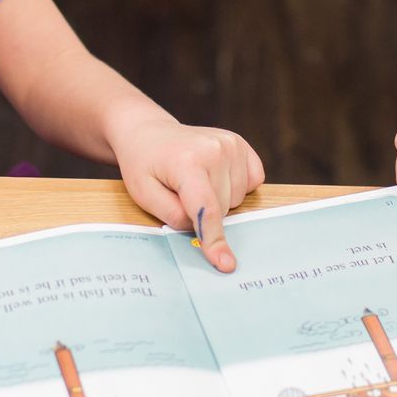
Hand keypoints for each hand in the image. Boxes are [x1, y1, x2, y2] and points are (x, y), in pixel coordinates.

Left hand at [110, 117, 265, 272]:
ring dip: (218, 200)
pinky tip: (215, 176)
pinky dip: (236, 187)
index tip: (225, 263)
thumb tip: (201, 229)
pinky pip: (252, 182)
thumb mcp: (144, 195)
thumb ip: (173, 215)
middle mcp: (214, 150)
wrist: (149, 133)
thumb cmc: (144, 165)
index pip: (207, 209)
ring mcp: (230, 144)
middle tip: (181, 193)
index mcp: (187, 162)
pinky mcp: (239, 144)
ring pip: (238, 199)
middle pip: (222, 208)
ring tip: (195, 181)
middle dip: (203, 212)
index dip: (214, 239)